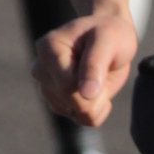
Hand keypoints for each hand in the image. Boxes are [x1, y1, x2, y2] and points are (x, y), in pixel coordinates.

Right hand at [34, 0, 139, 131]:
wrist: (111, 38)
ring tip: (99, 76)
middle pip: (70, 102)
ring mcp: (48, 88)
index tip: (103, 65)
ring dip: (97, 101)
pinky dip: (97, 108)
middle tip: (104, 70)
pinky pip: (83, 119)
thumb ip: (95, 63)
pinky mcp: (59, 102)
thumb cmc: (110, 34)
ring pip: (76, 114)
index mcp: (48, 49)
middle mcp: (41, 69)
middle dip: (96, 94)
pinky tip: (98, 88)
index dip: (92, 85)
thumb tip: (86, 94)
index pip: (67, 86)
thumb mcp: (108, 40)